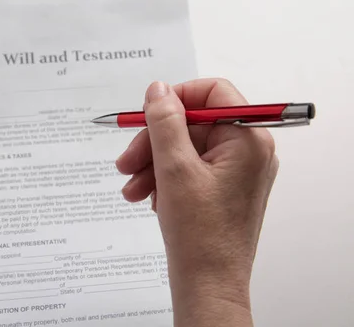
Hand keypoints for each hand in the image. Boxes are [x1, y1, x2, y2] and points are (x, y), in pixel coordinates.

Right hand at [115, 79, 278, 325]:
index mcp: (248, 139)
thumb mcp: (174, 168)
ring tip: (131, 188)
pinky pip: (188, 168)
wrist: (208, 285)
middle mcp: (247, 151)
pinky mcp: (221, 188)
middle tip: (127, 161)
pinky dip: (163, 178)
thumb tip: (158, 89)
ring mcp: (235, 171)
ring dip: (152, 163)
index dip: (177, 98)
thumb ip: (164, 122)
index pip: (213, 92)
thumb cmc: (200, 234)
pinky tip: (147, 197)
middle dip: (153, 141)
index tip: (148, 113)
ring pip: (184, 148)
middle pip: (192, 124)